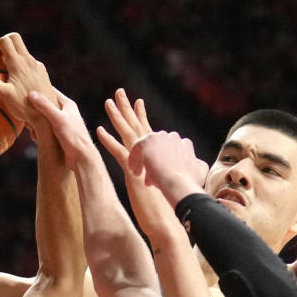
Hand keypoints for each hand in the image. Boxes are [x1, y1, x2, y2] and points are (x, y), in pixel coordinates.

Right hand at [0, 32, 54, 128]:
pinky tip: (21, 80)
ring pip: (24, 50)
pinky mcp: (43, 73)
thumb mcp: (4, 95)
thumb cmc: (24, 107)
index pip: (6, 40)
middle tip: (0, 56)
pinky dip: (23, 65)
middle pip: (16, 38)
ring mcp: (38, 66)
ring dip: (15, 55)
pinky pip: (31, 62)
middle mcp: (29, 61)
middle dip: (6, 42)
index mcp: (18, 63)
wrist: (47, 116)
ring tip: (9, 72)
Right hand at [28, 89, 96, 168]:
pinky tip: (34, 136)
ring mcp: (61, 123)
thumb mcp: (58, 119)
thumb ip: (45, 106)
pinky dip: (38, 130)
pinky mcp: (58, 134)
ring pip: (44, 117)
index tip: (25, 87)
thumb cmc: (73, 137)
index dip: (39, 88)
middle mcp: (65, 112)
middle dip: (34, 107)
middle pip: (46, 104)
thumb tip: (31, 94)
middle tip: (22, 108)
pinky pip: (45, 128)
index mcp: (67, 104)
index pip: (51, 90)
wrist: (82, 158)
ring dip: (35, 121)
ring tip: (28, 126)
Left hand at [97, 89, 176, 237]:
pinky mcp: (136, 169)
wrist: (181, 204)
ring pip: (128, 131)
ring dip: (116, 116)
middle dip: (127, 107)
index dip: (142, 116)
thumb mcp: (185, 178)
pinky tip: (98, 130)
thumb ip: (187, 169)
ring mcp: (145, 157)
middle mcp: (154, 148)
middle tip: (119, 92)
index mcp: (161, 151)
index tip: (137, 103)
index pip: (149, 130)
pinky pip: (119, 151)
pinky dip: (108, 141)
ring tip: (107, 102)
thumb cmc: (182, 196)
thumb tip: (198, 167)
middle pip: (138, 124)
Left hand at [129, 132, 208, 206]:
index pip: (171, 150)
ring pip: (148, 147)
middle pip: (158, 148)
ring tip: (138, 173)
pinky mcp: (149, 140)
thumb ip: (198, 164)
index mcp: (185, 144)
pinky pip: (137, 146)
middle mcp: (174, 137)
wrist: (178, 183)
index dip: (165, 164)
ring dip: (143, 160)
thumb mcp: (200, 171)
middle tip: (148, 178)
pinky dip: (134, 157)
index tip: (161, 177)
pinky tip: (133, 170)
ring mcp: (161, 137)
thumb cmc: (190, 182)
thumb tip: (197, 162)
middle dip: (154, 162)